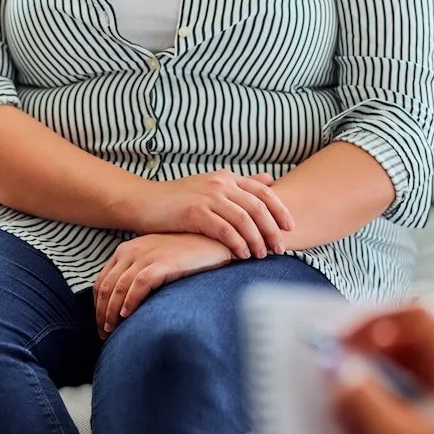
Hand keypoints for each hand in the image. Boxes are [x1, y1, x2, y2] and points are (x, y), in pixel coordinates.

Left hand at [94, 233, 231, 338]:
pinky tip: (127, 316)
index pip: (102, 282)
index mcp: (126, 250)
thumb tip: (125, 304)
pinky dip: (130, 302)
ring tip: (112, 330)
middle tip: (104, 334)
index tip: (100, 324)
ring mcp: (147, 256)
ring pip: (118, 288)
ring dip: (112, 312)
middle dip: (102, 314)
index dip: (98, 306)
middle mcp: (131, 251)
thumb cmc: (185, 256)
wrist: (212, 243)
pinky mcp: (162, 263)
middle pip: (107, 287)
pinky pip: (139, 285)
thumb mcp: (155, 260)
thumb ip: (138, 274)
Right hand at [133, 171, 294, 259]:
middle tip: (281, 248)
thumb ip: (239, 186)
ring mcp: (207, 196)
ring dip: (257, 239)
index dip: (280, 209)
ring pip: (244, 219)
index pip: (263, 191)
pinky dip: (237, 243)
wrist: (143, 202)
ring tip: (263, 255)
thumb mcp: (210, 188)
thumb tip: (269, 180)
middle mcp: (220, 183)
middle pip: (257, 206)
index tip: (290, 227)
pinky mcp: (194, 212)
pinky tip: (242, 255)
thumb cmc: (177, 201)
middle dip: (272, 229)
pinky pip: (224, 229)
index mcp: (226, 177)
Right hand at [332, 304, 433, 433]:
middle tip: (337, 381)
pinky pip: (421, 390)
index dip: (371, 318)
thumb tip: (339, 368)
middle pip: (410, 337)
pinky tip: (369, 428)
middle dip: (367, 356)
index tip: (340, 340)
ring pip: (412, 365)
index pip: (415, 310)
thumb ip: (362, 394)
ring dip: (375, 382)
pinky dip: (391, 401)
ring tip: (350, 415)